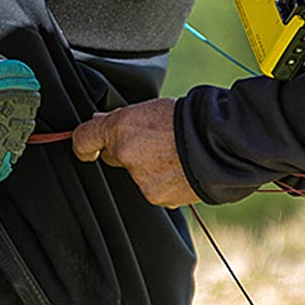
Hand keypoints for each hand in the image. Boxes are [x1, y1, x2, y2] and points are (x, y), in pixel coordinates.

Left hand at [72, 98, 200, 207]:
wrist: (222, 144)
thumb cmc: (190, 120)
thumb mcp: (151, 107)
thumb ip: (122, 118)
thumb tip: (100, 121)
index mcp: (120, 128)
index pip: (83, 140)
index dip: (83, 145)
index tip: (87, 149)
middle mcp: (125, 155)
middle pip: (114, 157)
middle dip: (128, 151)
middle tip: (154, 141)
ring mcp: (140, 180)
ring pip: (136, 175)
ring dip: (149, 168)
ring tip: (174, 153)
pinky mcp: (155, 197)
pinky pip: (153, 189)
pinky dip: (164, 181)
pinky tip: (181, 168)